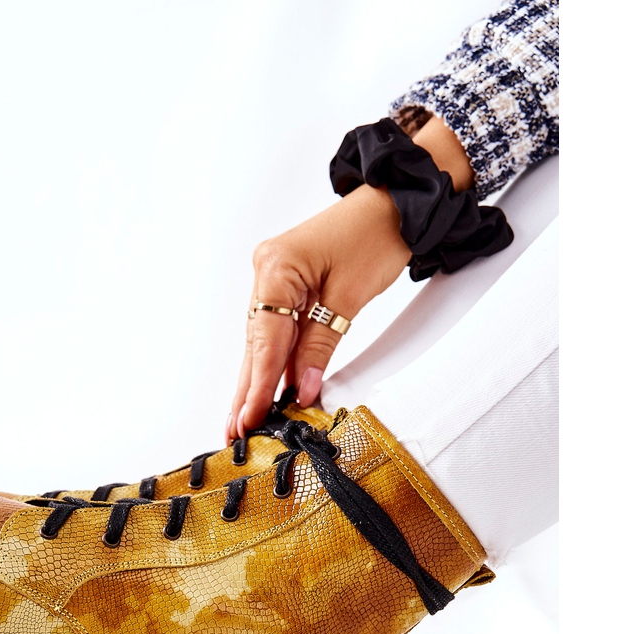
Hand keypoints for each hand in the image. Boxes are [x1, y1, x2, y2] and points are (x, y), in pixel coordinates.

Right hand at [226, 116, 475, 442]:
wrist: (397, 202)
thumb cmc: (378, 235)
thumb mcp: (350, 297)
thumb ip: (320, 346)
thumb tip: (300, 387)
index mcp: (276, 268)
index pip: (264, 339)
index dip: (258, 385)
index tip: (250, 419)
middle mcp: (266, 270)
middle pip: (255, 342)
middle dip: (248, 389)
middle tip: (235, 431)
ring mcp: (273, 275)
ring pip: (263, 338)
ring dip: (258, 377)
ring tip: (246, 418)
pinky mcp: (286, 282)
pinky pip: (277, 327)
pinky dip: (275, 357)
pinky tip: (268, 387)